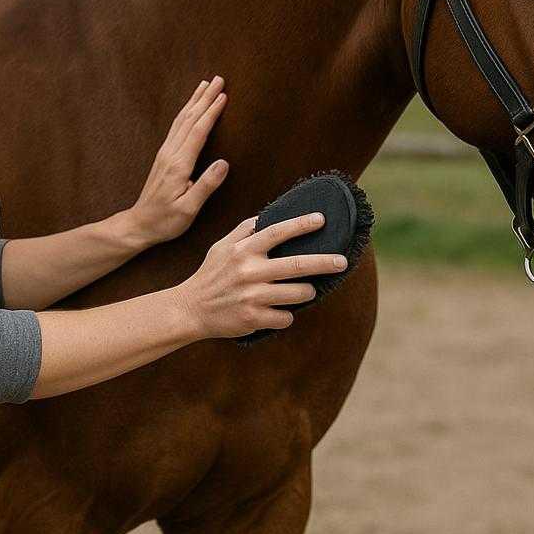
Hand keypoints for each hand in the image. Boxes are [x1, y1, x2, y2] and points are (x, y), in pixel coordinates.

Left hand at [124, 76, 229, 247]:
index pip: (198, 131)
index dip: (211, 112)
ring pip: (181, 119)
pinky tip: (190, 108)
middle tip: (219, 79)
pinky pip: (176, 127)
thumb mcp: (188, 209)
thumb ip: (206, 186)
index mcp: (179, 164)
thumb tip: (224, 163)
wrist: (139, 224)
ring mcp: (165, 153)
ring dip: (194, 100)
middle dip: (205, 98)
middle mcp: (170, 154)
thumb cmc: (165, 220)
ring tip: (205, 84)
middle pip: (190, 119)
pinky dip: (186, 112)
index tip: (224, 95)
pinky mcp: (163, 156)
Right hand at [175, 212, 346, 339]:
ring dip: (306, 292)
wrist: (190, 309)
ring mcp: (252, 297)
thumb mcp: (222, 246)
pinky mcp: (253, 318)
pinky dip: (286, 315)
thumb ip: (245, 230)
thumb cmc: (211, 274)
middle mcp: (249, 271)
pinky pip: (286, 317)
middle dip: (324, 263)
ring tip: (304, 290)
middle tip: (342, 261)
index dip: (301, 224)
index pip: (277, 232)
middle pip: (297, 265)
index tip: (321, 220)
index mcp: (243, 250)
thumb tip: (268, 214)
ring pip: (298, 294)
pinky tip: (276, 311)